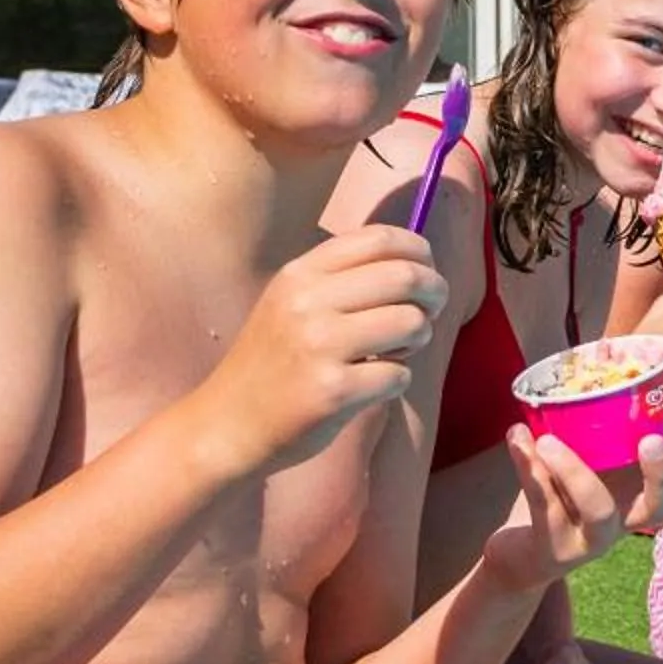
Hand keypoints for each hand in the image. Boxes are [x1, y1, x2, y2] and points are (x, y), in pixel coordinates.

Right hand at [196, 225, 443, 475]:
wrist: (228, 424)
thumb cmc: (274, 364)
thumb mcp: (291, 304)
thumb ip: (343, 280)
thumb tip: (417, 263)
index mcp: (300, 274)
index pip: (379, 239)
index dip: (419, 252)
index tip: (427, 269)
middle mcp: (307, 302)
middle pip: (405, 277)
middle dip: (434, 293)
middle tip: (431, 312)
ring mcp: (319, 345)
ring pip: (411, 323)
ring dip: (418, 338)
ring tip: (395, 353)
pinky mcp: (333, 390)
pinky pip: (399, 375)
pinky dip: (396, 382)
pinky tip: (369, 388)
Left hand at [482, 411, 662, 591]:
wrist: (522, 556)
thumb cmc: (559, 498)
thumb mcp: (582, 459)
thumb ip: (590, 425)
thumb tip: (590, 359)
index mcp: (639, 492)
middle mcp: (625, 520)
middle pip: (661, 505)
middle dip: (661, 473)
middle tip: (650, 441)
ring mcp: (592, 542)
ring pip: (598, 511)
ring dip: (576, 473)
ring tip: (547, 441)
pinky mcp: (556, 552)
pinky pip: (545, 508)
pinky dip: (528, 471)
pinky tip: (516, 439)